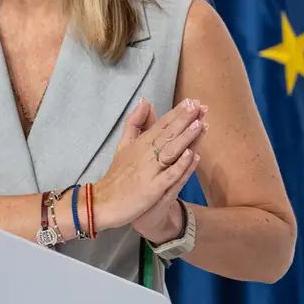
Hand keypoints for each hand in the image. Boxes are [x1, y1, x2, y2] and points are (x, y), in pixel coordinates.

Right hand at [92, 97, 203, 231]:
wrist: (103, 202)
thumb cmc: (117, 174)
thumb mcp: (124, 144)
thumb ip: (135, 123)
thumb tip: (145, 101)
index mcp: (140, 143)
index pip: (161, 125)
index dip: (177, 113)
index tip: (193, 101)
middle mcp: (145, 154)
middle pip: (168, 134)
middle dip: (185, 120)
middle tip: (200, 106)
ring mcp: (149, 171)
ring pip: (170, 151)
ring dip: (185, 138)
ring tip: (199, 124)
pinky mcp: (152, 188)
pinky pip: (168, 175)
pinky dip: (179, 165)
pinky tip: (190, 155)